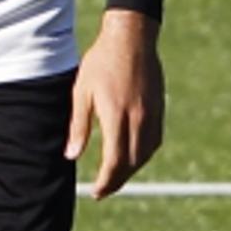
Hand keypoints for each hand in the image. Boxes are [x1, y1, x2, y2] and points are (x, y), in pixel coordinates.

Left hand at [64, 9, 164, 198]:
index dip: (106, 181)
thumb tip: (71, 156)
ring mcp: (151, 114)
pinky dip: (144, 155)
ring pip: (146, 154)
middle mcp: (138, 119)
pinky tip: (134, 157)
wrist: (131, 38)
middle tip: (104, 190)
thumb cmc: (100, 63)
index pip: (114, 161)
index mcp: (116, 116)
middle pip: (132, 163)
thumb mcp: (81, 92)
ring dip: (132, 170)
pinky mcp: (159, 109)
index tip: (97, 192)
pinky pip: (155, 141)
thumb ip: (78, 126)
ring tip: (116, 176)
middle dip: (118, 180)